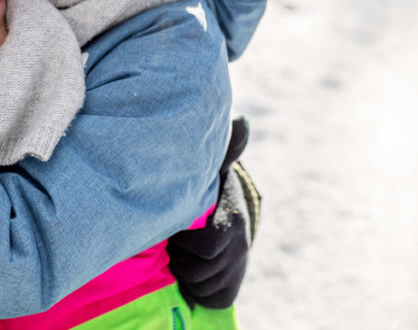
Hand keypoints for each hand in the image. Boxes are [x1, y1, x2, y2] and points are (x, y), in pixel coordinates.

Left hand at [167, 117, 259, 308]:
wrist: (221, 219)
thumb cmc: (205, 191)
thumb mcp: (210, 171)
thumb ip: (224, 149)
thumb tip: (243, 121)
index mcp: (232, 222)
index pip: (205, 246)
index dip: (184, 239)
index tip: (178, 225)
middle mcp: (238, 248)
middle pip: (197, 269)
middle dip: (180, 255)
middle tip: (175, 239)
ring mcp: (235, 269)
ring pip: (199, 285)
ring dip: (184, 270)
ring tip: (181, 250)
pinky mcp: (229, 289)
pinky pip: (208, 297)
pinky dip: (196, 288)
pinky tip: (191, 268)